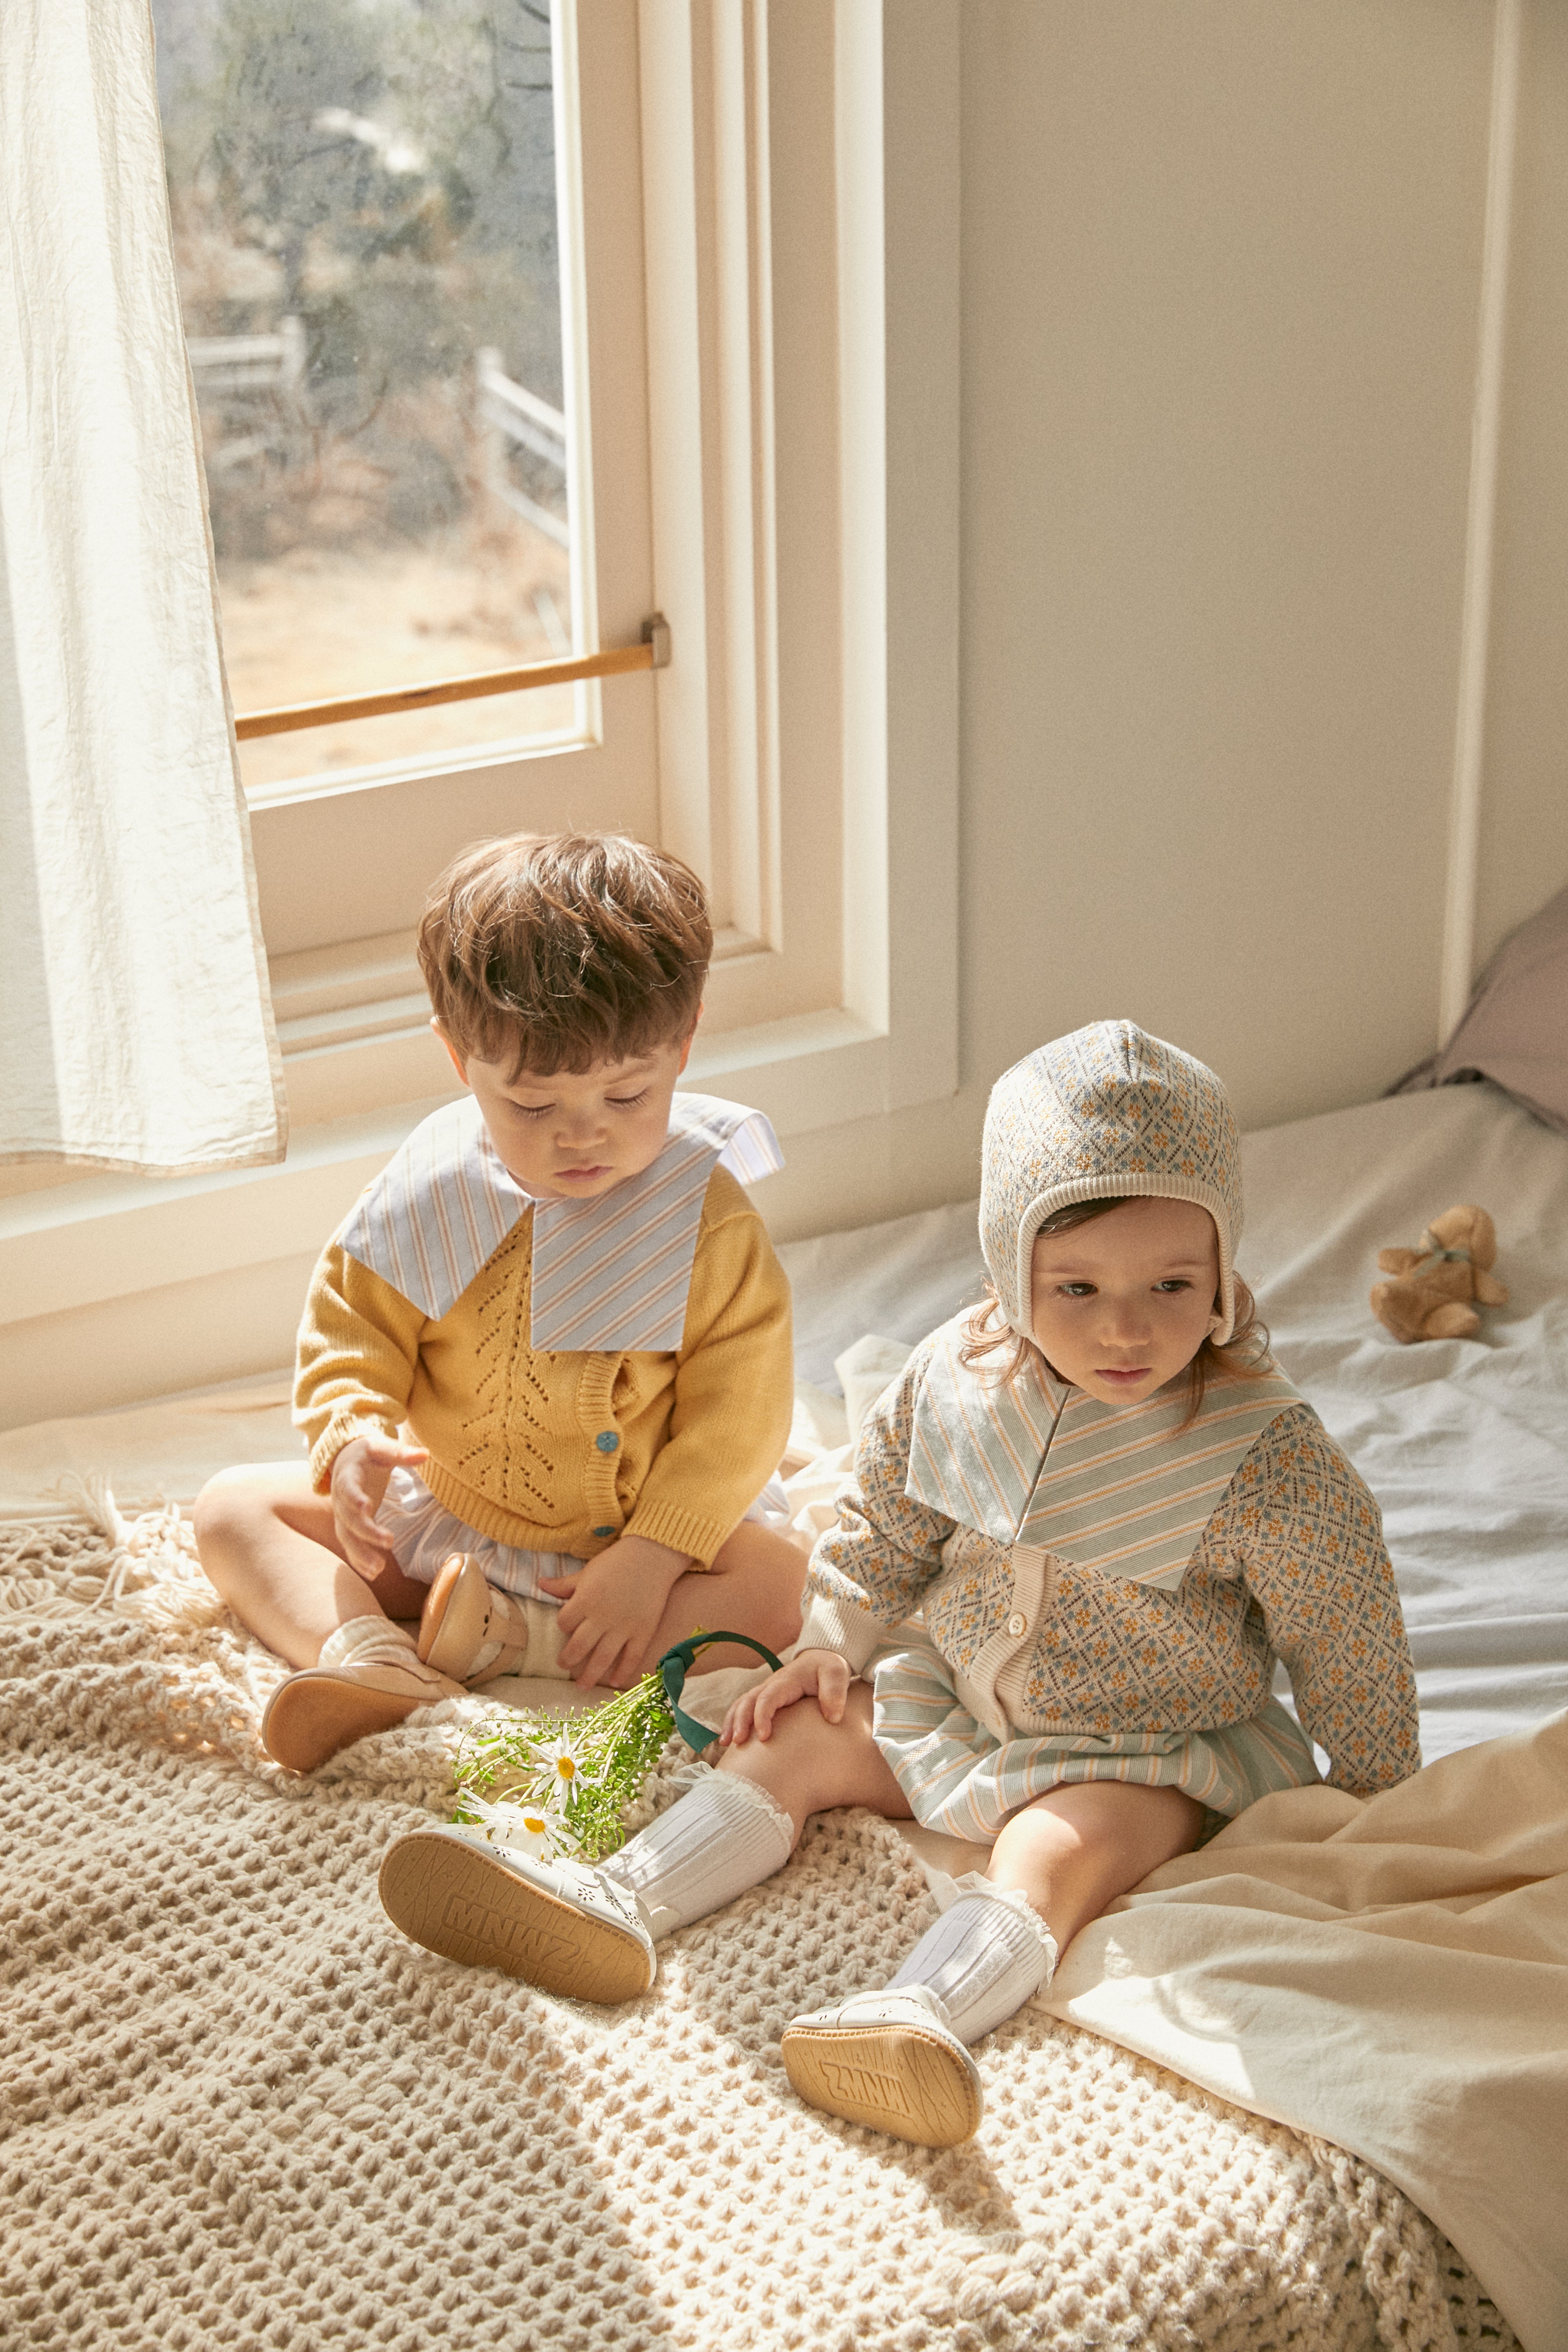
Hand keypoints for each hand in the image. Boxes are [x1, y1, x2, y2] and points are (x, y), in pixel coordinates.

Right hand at [329, 1434, 427, 1579]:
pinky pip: (350, 1545)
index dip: (354, 1498)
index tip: (366, 1507)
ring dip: (361, 1553)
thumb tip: (425, 1454)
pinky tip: (373, 1574)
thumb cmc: (367, 1453)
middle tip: (388, 1541)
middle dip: (366, 1531)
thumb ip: (400, 1452)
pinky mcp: (348, 1526)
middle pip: (348, 1518)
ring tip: (379, 1569)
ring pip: (347, 1537)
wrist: (344, 1460)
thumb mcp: (381, 1448)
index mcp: (347, 1475)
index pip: (348, 1488)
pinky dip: (359, 1560)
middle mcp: (340, 1498)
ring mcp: (342, 1515)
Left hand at [538, 1535, 690, 1690]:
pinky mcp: (643, 1631)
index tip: (567, 1627)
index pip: (564, 1623)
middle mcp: (602, 1616)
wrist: (653, 1555)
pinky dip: (623, 1671)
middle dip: (569, 1659)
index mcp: (585, 1599)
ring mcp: (624, 1626)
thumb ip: (564, 1584)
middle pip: (578, 1646)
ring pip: (602, 1658)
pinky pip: (631, 1657)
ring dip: (590, 1675)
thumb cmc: (616, 1561)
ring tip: (582, 1686)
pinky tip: (615, 1682)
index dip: (563, 1626)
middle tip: (564, 1666)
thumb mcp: (587, 1571)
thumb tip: (540, 1584)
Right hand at [721, 1648, 851, 1746]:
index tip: (763, 1737)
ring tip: (725, 1744)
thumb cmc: (828, 1668)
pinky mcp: (765, 1700)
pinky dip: (734, 1722)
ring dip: (731, 1722)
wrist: (822, 1660)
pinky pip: (745, 1709)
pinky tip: (730, 1741)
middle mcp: (771, 1686)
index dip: (762, 1716)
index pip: (768, 1698)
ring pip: (741, 1704)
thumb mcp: (837, 1674)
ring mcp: (766, 1692)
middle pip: (747, 1701)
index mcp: (786, 1681)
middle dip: (740, 1721)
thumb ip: (834, 1693)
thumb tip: (832, 1718)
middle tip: (738, 1742)